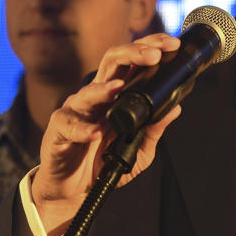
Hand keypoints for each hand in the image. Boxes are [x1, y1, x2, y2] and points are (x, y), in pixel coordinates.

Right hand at [30, 34, 182, 235]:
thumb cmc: (104, 164)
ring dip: (104, 88)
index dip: (150, 47)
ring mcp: (76, 111)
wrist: (74, 191)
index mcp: (117, 94)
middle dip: (134, 53)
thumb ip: (154, 128)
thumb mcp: (138, 149)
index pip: (133, 61)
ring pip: (88, 91)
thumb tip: (176, 107)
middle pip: (112, 62)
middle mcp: (97, 96)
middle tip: (155, 54)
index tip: (172, 44)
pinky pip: (68, 125)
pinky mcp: (59, 131)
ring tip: (119, 87)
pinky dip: (83, 129)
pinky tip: (96, 133)